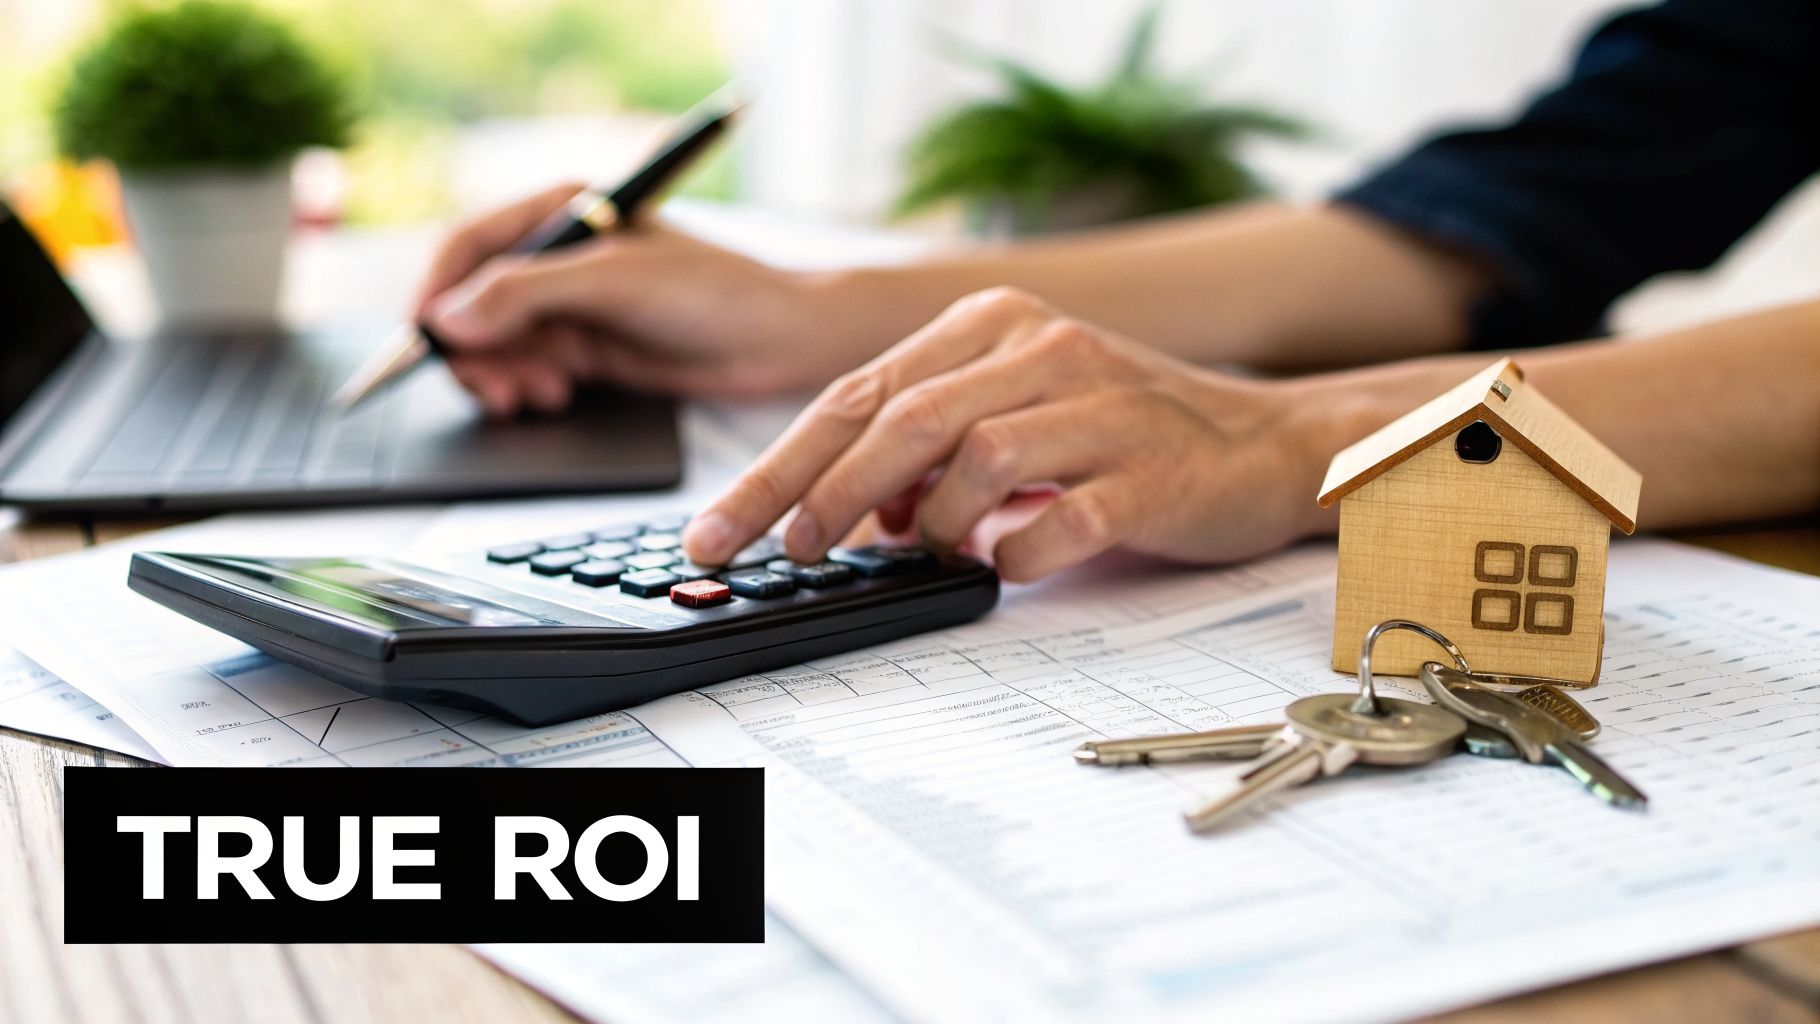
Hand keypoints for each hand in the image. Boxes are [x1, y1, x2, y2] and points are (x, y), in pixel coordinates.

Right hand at [413, 183, 857, 414]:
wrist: (783, 340)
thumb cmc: (717, 292)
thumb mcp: (614, 283)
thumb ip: (527, 293)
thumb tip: (448, 318)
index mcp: (563, 208)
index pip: (469, 243)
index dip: (437, 290)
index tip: (427, 338)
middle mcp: (559, 253)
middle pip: (474, 300)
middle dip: (475, 346)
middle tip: (498, 387)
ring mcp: (572, 303)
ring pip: (498, 341)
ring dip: (502, 371)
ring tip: (540, 394)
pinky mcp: (588, 347)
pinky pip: (528, 366)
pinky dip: (527, 384)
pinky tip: (554, 395)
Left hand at [681, 287, 1343, 581]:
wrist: (1261, 445)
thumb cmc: (1120, 433)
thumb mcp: (1011, 408)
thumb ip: (927, 440)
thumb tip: (844, 507)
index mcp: (992, 323)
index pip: (857, 393)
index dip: (779, 468)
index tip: (721, 530)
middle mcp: (1041, 349)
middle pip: (900, 421)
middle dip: (824, 496)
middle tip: (793, 552)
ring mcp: (1100, 407)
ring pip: (972, 461)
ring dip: (931, 524)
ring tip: (931, 550)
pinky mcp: (1148, 474)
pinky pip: (1056, 523)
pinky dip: (1013, 556)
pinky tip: (1008, 562)